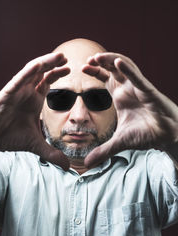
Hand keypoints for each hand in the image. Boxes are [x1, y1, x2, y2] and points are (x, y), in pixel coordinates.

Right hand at [0, 53, 69, 169]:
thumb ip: (52, 154)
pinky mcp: (7, 94)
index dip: (58, 75)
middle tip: (67, 58)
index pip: (47, 83)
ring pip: (32, 72)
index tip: (71, 71)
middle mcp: (26, 93)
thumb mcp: (36, 146)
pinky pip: (19, 79)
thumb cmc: (9, 138)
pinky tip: (40, 64)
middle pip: (42, 73)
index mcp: (33, 101)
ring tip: (60, 56)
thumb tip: (68, 166)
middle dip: (55, 64)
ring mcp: (17, 91)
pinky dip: (29, 71)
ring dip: (46, 63)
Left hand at [82, 52, 177, 167]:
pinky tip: (117, 62)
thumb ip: (103, 151)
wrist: (167, 137)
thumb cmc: (146, 135)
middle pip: (113, 69)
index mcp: (121, 97)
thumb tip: (87, 163)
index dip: (95, 72)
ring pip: (125, 68)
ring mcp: (139, 89)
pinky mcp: (149, 92)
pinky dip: (127, 69)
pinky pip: (137, 77)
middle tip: (87, 60)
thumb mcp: (119, 143)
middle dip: (100, 63)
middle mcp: (129, 89)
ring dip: (111, 61)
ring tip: (96, 57)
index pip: (105, 79)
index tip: (82, 69)